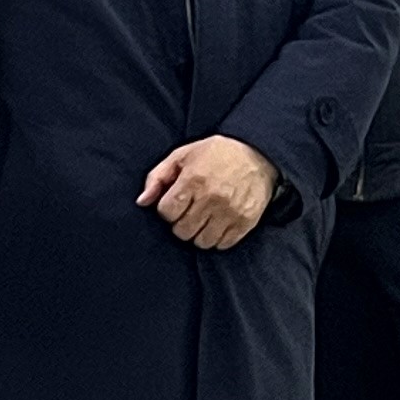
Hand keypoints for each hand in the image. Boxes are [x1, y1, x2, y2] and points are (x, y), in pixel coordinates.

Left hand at [139, 135, 274, 250]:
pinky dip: (217, 238)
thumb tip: (142, 202)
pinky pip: (222, 245)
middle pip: (182, 231)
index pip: (167, 213)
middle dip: (181, 223)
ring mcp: (230, 212)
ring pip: (201, 242)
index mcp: (193, 179)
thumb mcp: (182, 156)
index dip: (168, 209)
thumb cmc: (215, 154)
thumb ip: (157, 177)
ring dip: (199, 233)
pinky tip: (218, 223)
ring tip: (204, 218)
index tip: (176, 202)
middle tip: (190, 211)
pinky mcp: (245, 222)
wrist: (257, 154)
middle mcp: (212, 198)